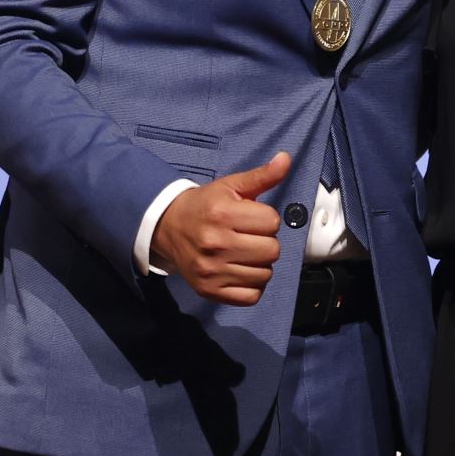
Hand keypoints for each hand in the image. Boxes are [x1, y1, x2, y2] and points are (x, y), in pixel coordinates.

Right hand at [149, 152, 290, 305]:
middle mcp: (216, 243)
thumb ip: (262, 176)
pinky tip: (241, 270)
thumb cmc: (206, 205)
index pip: (272, 222)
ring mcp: (211, 270)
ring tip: (244, 253)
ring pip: (265, 275)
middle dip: (266, 241)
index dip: (266, 218)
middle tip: (249, 236)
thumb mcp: (231, 186)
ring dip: (260, 264)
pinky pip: (251, 296)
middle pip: (272, 251)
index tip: (252, 218)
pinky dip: (252, 286)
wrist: (169, 226)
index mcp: (222, 214)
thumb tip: (286, 159)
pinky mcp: (209, 290)